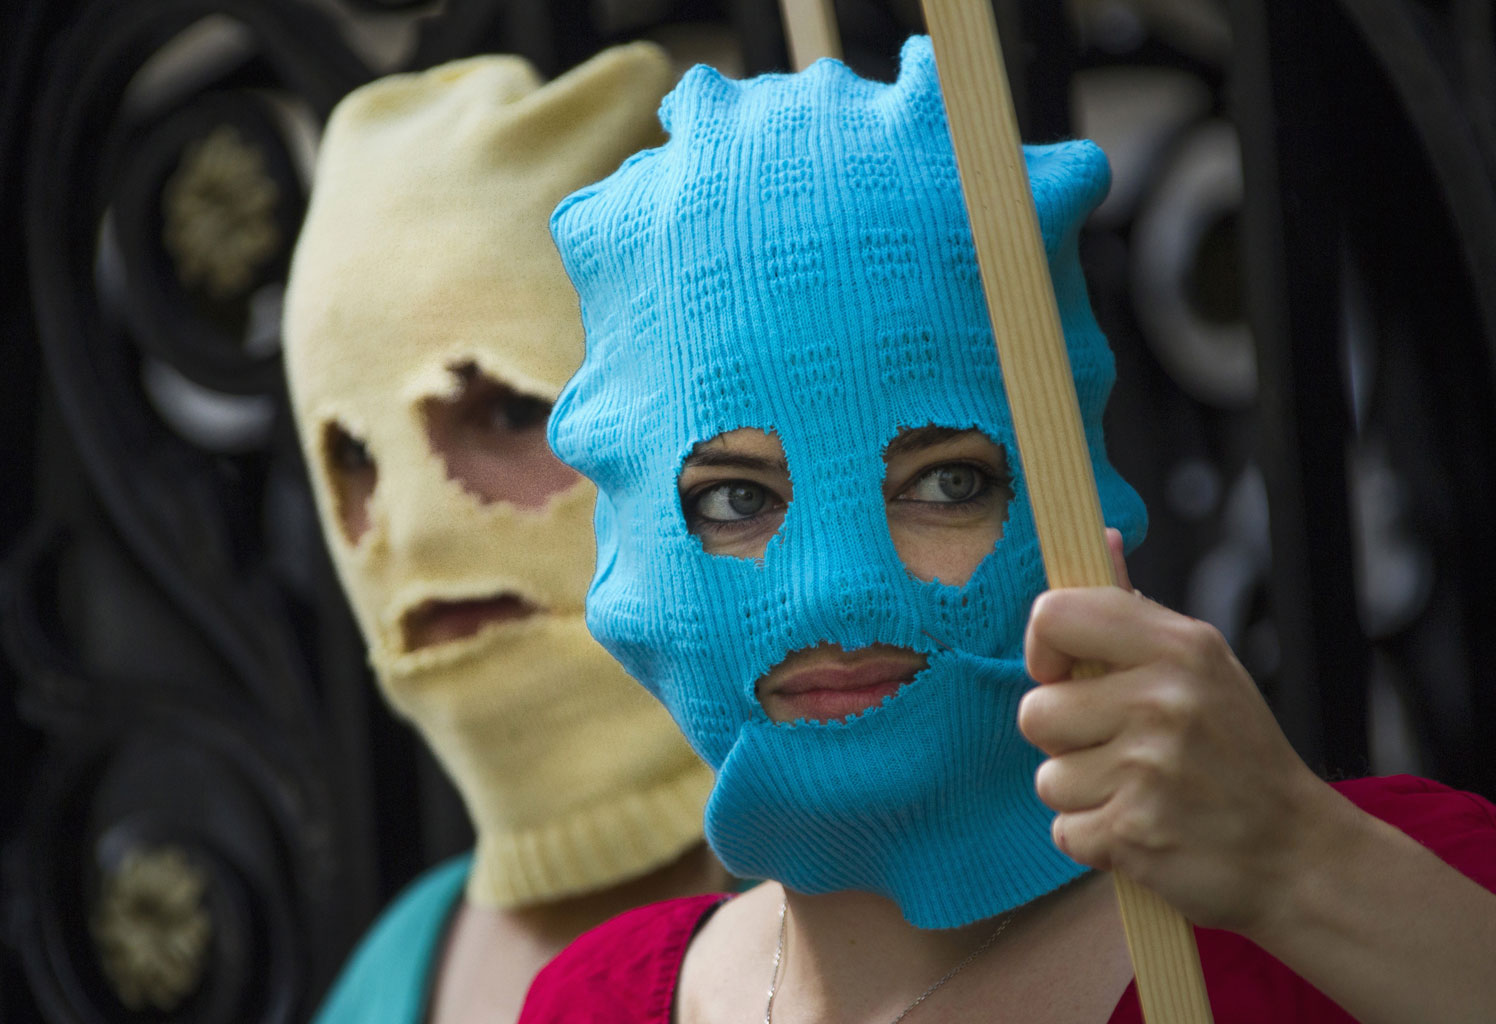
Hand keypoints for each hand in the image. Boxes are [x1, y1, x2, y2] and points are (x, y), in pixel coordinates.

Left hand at [1016, 530, 1342, 933]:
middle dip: (1063, 739)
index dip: (1042, 650)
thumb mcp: (1203, 667)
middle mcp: (1164, 700)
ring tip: (1140, 791)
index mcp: (1178, 646)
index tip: (1063, 675)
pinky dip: (1095, 840)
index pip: (1053, 615)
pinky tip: (1144, 828)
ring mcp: (1150, 769)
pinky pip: (1065, 830)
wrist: (1297, 852)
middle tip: (1119, 749)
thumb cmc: (1236, 751)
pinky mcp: (1136, 833)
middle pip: (1034, 712)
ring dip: (1083, 793)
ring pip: (1047, 778)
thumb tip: (1101, 539)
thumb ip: (1134, 614)